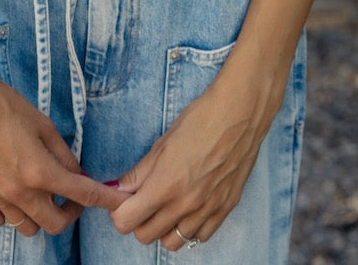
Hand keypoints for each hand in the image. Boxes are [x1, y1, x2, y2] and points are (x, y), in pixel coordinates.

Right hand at [0, 50, 126, 236]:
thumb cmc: (5, 105)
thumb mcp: (43, 125)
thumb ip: (63, 154)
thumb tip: (78, 173)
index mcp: (40, 172)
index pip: (83, 194)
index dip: (105, 199)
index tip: (120, 201)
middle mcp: (19, 192)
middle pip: (55, 224)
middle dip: (71, 213)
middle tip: (72, 195)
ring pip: (27, 227)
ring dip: (40, 214)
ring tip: (41, 193)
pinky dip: (10, 215)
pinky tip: (13, 194)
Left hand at [108, 70, 282, 249]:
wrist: (240, 114)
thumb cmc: (200, 120)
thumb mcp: (162, 143)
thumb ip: (138, 173)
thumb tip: (117, 190)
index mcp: (165, 186)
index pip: (127, 222)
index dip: (119, 212)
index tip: (122, 201)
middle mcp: (185, 205)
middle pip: (146, 236)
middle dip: (137, 220)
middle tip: (141, 200)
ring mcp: (207, 210)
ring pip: (172, 242)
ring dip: (162, 228)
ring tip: (165, 205)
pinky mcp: (225, 210)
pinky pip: (200, 237)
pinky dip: (188, 228)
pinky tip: (188, 208)